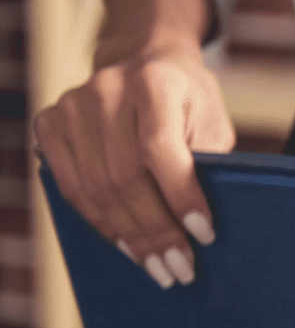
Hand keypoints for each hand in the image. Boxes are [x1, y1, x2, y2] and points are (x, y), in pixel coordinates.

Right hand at [34, 43, 233, 288]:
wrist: (144, 59)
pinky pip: (71, 188)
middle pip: (125, 178)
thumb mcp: (211, 121)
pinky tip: (124, 244)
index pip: (161, 151)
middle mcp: (106, 91)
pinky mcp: (50, 125)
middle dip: (155, 231)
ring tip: (156, 267)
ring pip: (95, 189)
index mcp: (155, 84)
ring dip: (127, 236)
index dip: (181, 197)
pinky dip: (99, 222)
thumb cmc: (187, 100)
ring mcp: (71, 107)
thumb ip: (207, 162)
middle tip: (179, 269)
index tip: (204, 235)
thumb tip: (201, 227)